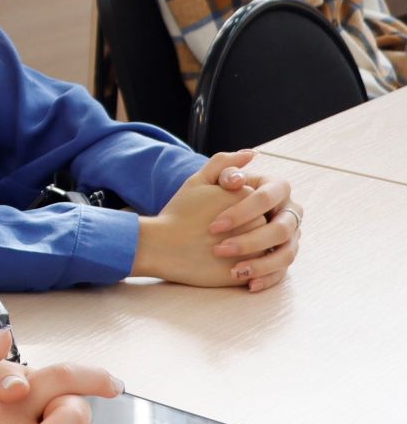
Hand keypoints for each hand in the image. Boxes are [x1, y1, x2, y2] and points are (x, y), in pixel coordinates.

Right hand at [132, 150, 261, 285]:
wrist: (162, 247)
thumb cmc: (178, 214)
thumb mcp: (197, 182)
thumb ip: (224, 163)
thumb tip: (253, 152)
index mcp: (248, 197)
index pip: (254, 206)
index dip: (232, 213)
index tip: (212, 218)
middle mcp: (258, 221)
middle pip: (260, 227)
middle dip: (242, 232)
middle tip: (213, 235)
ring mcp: (256, 248)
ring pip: (261, 250)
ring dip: (246, 251)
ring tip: (217, 250)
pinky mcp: (249, 271)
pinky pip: (257, 271)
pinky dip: (245, 268)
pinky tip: (222, 264)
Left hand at [209, 169, 303, 292]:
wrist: (207, 223)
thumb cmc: (211, 197)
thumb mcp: (210, 179)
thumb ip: (224, 166)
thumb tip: (248, 155)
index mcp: (276, 188)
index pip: (266, 198)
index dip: (241, 212)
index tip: (213, 226)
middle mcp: (289, 212)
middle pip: (281, 229)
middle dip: (250, 240)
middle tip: (220, 249)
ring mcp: (291, 237)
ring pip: (287, 254)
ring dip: (261, 264)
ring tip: (234, 271)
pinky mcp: (283, 257)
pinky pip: (283, 272)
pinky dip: (266, 278)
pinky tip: (247, 284)